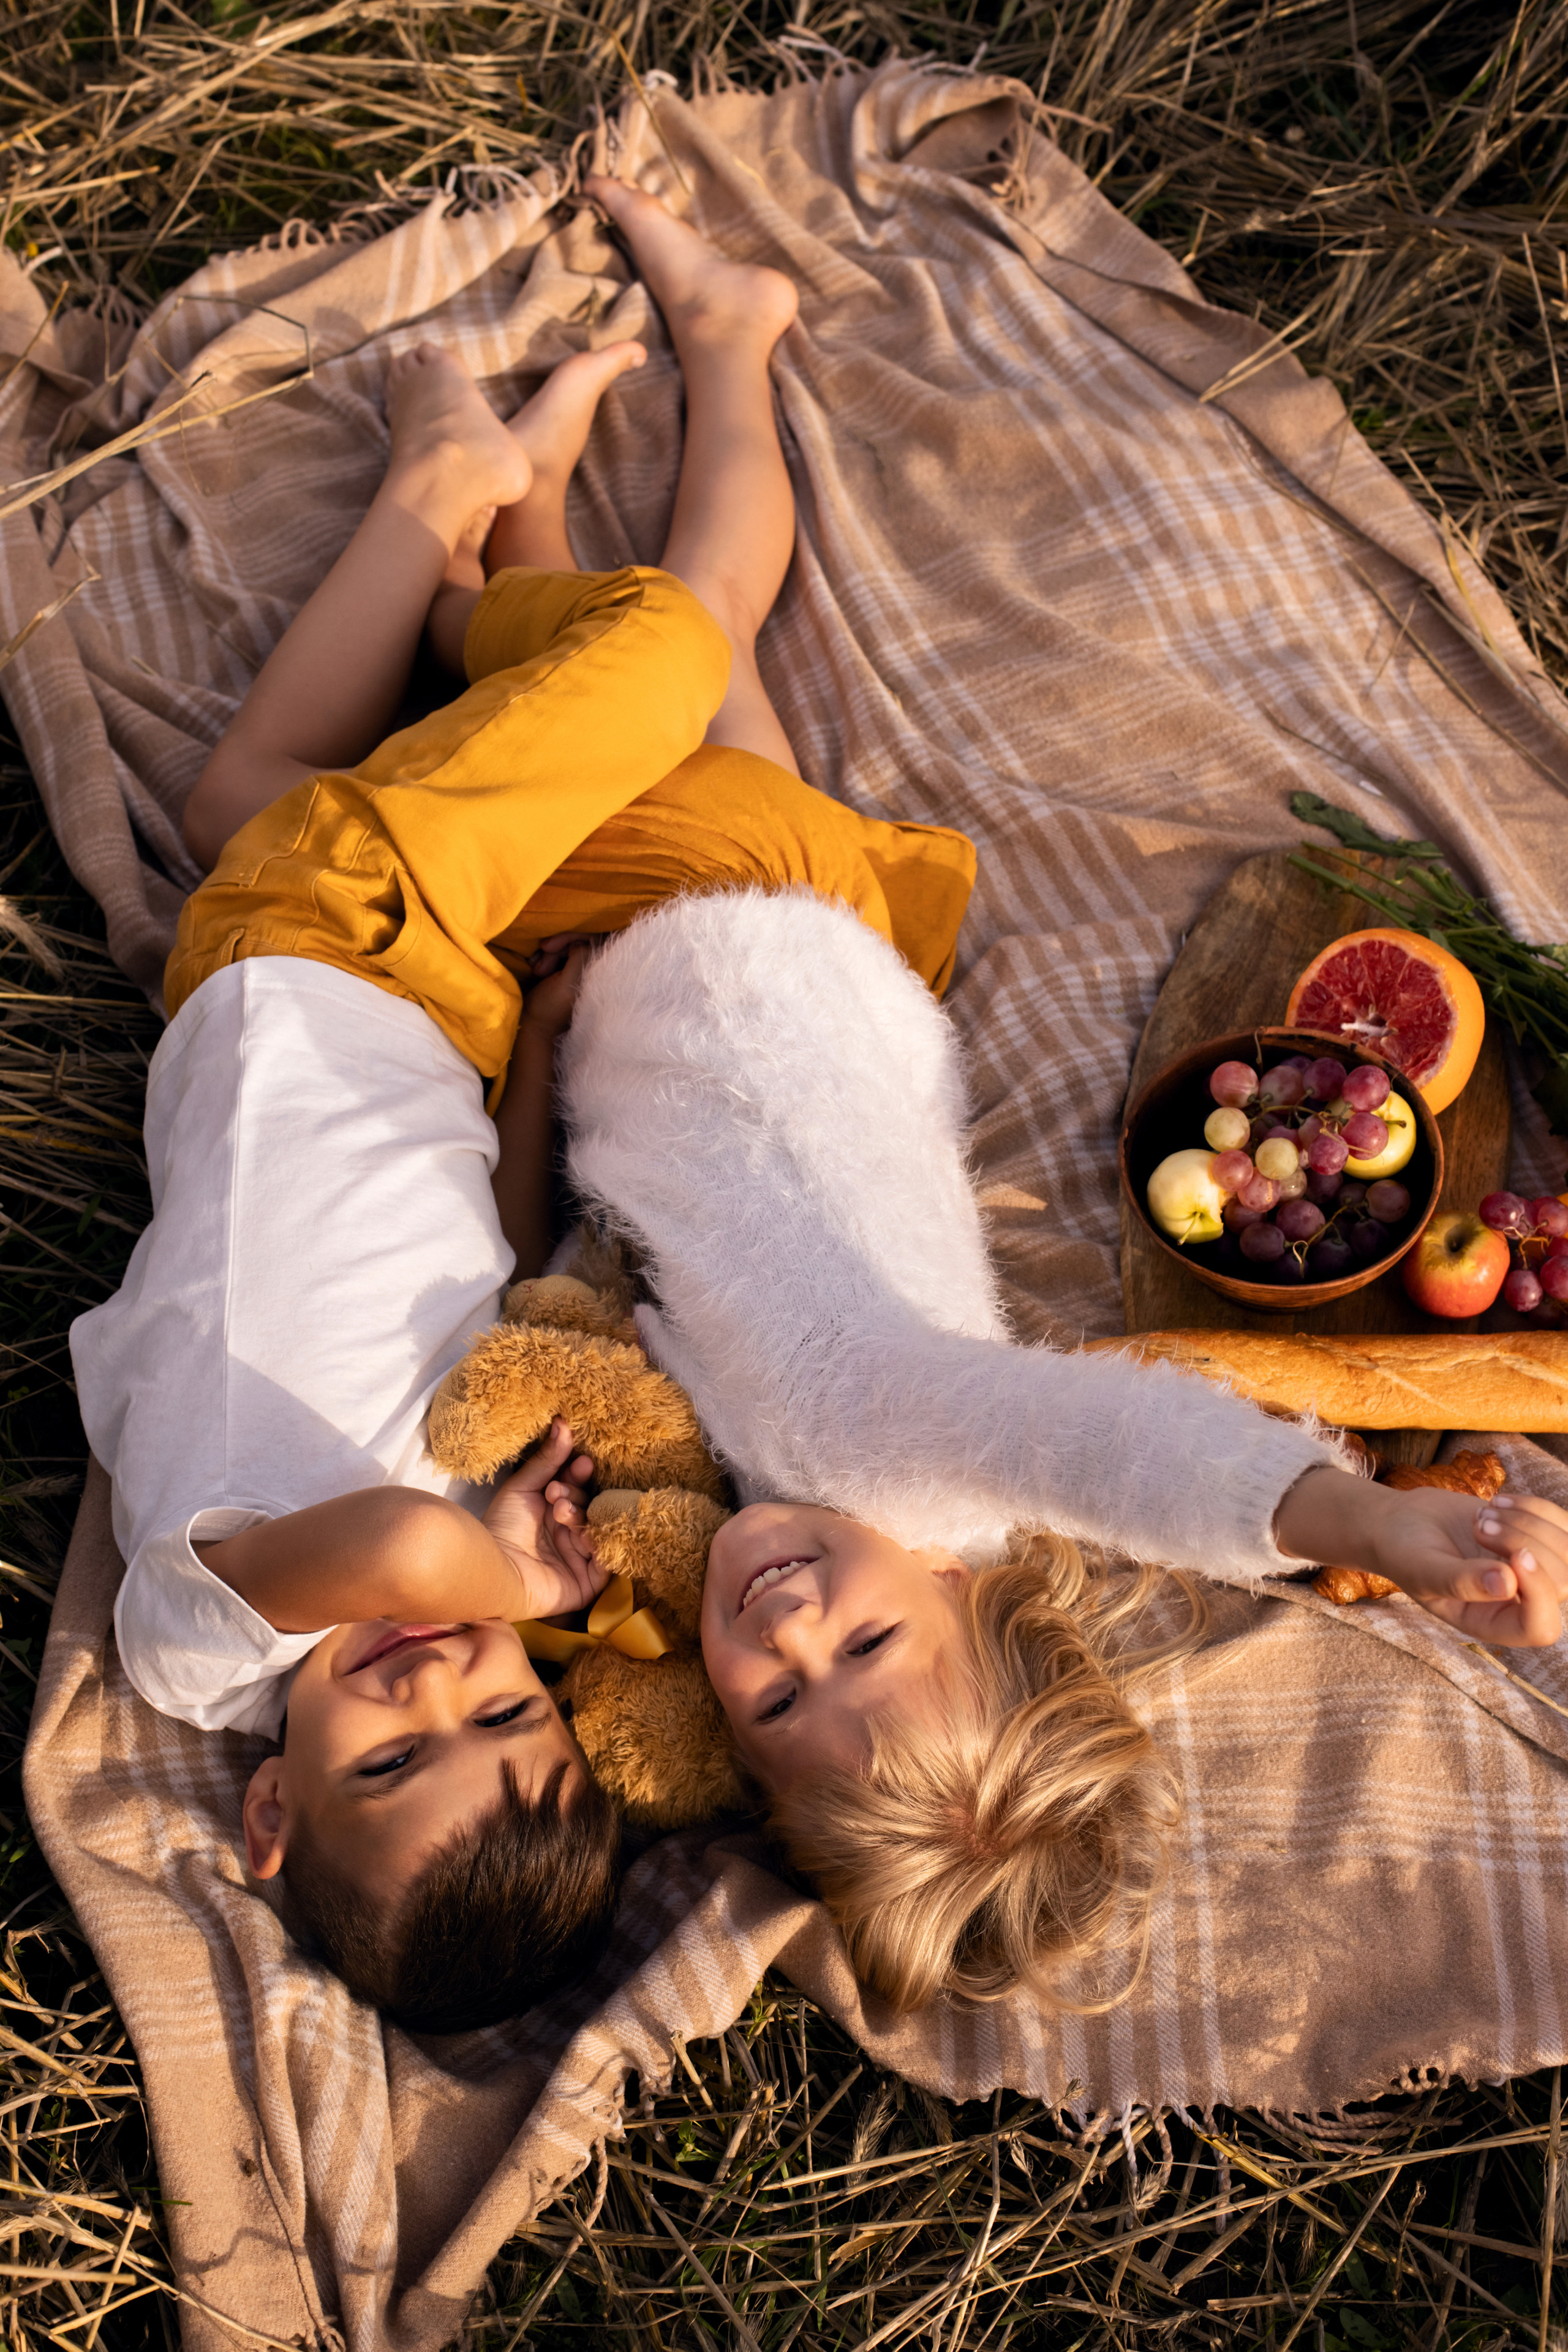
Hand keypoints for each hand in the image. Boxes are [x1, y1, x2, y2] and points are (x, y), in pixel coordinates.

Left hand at [483, 1418, 607, 1619]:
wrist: (493, 1570)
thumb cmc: (502, 1529)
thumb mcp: (521, 1488)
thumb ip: (546, 1460)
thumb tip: (562, 1422)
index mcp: (554, 1511)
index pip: (577, 1488)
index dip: (579, 1475)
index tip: (580, 1461)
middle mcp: (569, 1533)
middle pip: (589, 1507)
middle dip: (575, 1495)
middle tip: (556, 1492)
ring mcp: (580, 1557)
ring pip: (597, 1529)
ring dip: (581, 1517)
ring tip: (559, 1511)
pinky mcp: (589, 1581)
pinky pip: (606, 1559)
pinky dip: (597, 1544)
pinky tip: (582, 1535)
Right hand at [519, 939, 589, 1043]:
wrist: (532, 1025)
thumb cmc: (550, 1007)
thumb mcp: (567, 982)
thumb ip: (580, 958)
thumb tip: (580, 942)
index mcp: (598, 973)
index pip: (591, 938)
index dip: (568, 938)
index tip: (548, 948)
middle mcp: (591, 969)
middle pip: (576, 941)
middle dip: (554, 950)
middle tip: (540, 969)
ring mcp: (577, 970)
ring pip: (565, 946)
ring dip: (546, 955)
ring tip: (536, 971)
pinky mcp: (564, 971)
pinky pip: (557, 952)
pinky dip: (544, 957)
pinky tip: (534, 967)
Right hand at [1277, 1465, 1567, 1646]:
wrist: (1403, 1522)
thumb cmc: (1405, 1552)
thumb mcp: (1423, 1570)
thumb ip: (1460, 1581)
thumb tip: (1507, 1584)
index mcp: (1493, 1624)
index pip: (1541, 1626)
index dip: (1540, 1592)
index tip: (1515, 1555)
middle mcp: (1519, 1602)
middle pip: (1561, 1582)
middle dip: (1524, 1543)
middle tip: (1479, 1526)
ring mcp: (1530, 1570)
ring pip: (1566, 1550)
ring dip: (1527, 1523)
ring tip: (1483, 1514)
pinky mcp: (1535, 1538)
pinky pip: (1561, 1523)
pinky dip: (1533, 1506)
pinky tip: (1497, 1502)